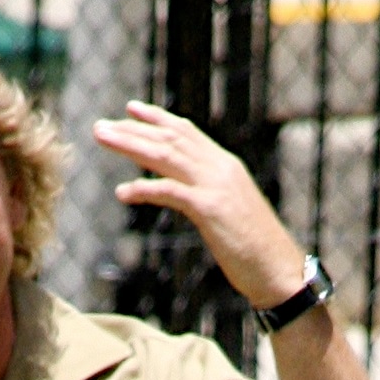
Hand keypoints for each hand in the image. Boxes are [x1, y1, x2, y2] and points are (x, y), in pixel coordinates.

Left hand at [93, 100, 305, 308]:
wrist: (279, 269)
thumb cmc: (255, 249)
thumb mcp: (229, 212)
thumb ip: (209, 195)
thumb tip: (189, 194)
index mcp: (225, 167)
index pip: (187, 133)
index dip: (158, 119)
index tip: (130, 110)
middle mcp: (220, 168)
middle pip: (170, 140)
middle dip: (133, 130)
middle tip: (100, 126)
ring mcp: (216, 187)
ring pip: (166, 156)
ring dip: (131, 146)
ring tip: (102, 140)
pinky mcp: (210, 209)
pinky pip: (171, 192)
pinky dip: (144, 189)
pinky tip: (122, 192)